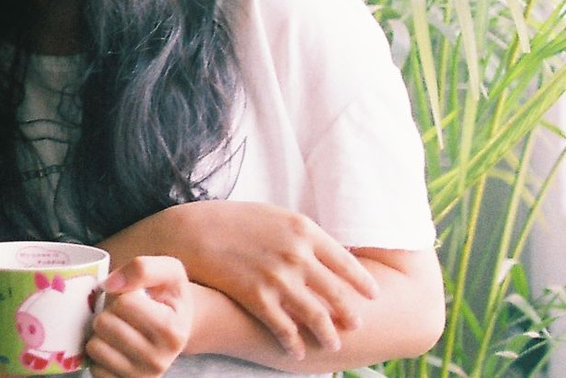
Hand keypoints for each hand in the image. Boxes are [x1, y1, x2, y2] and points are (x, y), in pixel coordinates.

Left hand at [84, 256, 192, 377]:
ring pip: (95, 346)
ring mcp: (141, 377)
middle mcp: (159, 360)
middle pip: (105, 324)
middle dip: (108, 312)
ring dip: (100, 332)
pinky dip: (98, 353)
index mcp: (172, 331)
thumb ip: (143, 268)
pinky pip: (93, 367)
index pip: (124, 303)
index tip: (134, 297)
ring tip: (118, 328)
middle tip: (123, 314)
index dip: (122, 294)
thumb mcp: (169, 271)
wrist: (176, 329)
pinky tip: (113, 346)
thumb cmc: (169, 296)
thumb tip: (109, 285)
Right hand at [166, 200, 377, 358]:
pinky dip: (294, 342)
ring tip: (333, 344)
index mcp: (303, 230)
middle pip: (337, 293)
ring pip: (316, 316)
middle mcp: (296, 255)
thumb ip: (301, 233)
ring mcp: (278, 278)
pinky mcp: (257, 297)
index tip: (373, 295)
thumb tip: (325, 250)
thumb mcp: (273, 215)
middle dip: (350, 313)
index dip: (362, 282)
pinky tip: (297, 350)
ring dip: (328, 334)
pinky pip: (285, 328)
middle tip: (356, 324)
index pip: (346, 261)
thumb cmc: (232, 220)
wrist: (192, 231)